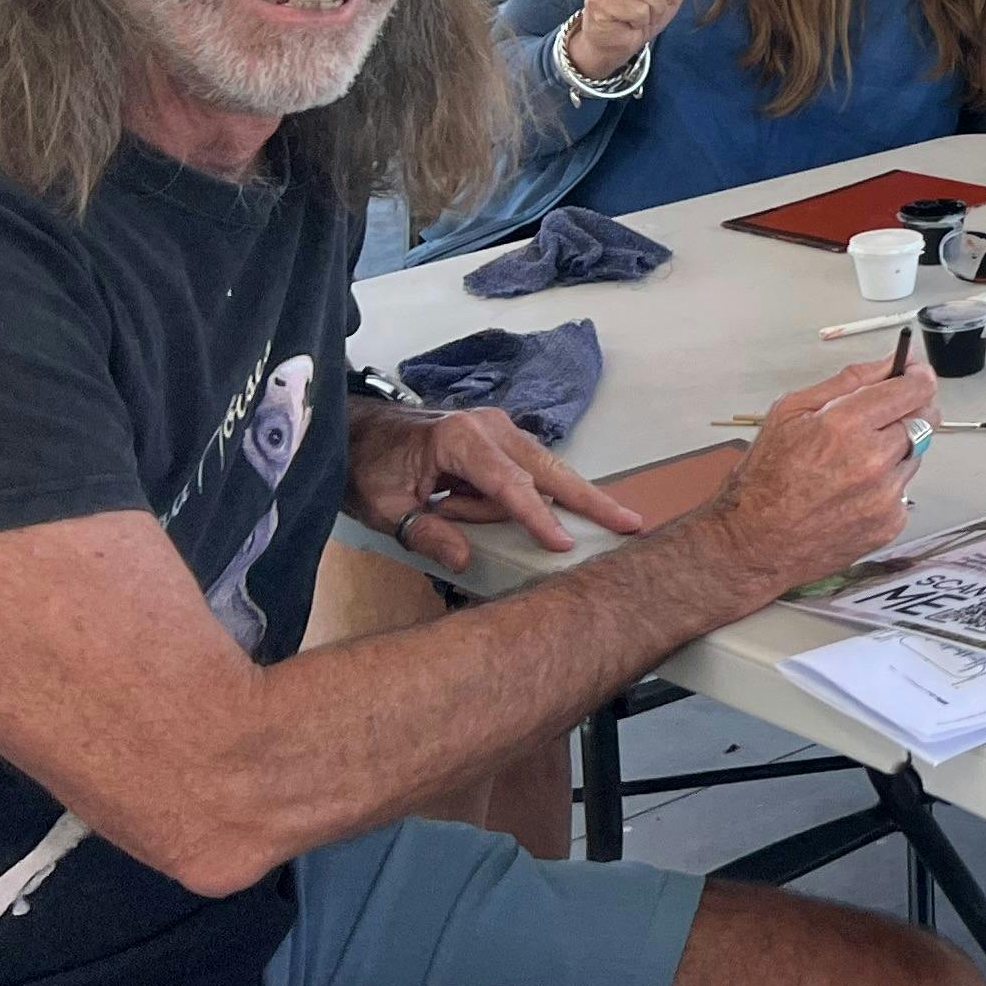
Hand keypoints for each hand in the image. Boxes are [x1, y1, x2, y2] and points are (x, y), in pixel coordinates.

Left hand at [351, 401, 646, 572]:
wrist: (356, 430)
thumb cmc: (367, 465)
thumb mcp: (384, 508)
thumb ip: (425, 532)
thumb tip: (463, 559)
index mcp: (460, 438)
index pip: (508, 484)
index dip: (536, 516)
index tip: (562, 542)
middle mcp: (489, 426)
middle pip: (549, 469)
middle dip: (590, 499)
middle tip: (630, 523)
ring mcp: (499, 429)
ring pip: (539, 473)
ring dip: (520, 506)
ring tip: (443, 504)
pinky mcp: (500, 440)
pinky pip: (523, 473)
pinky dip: (523, 496)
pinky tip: (497, 508)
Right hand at [698, 360, 938, 591]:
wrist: (754, 544)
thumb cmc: (764, 480)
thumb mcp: (790, 412)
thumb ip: (846, 382)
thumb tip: (888, 363)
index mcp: (845, 426)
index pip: (913, 390)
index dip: (918, 376)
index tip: (914, 373)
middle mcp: (872, 461)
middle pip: (925, 419)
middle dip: (910, 409)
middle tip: (884, 413)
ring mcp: (884, 495)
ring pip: (916, 454)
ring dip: (897, 448)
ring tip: (854, 460)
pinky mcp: (889, 523)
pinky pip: (904, 489)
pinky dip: (887, 484)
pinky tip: (853, 490)